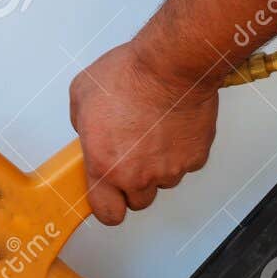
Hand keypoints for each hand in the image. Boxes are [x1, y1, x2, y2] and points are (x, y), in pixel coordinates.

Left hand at [69, 42, 217, 225]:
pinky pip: (185, 164)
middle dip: (134, 184)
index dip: (109, 207)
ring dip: (158, 167)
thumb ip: (82, 126)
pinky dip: (180, 151)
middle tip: (132, 157)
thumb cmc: (130, 75)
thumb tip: (88, 132)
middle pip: (138, 201)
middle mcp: (137, 175)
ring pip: (163, 182)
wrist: (171, 64)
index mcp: (105, 165)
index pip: (107, 213)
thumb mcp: (82, 96)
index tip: (109, 198)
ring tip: (153, 134)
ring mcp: (168, 169)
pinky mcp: (194, 158)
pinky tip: (172, 127)